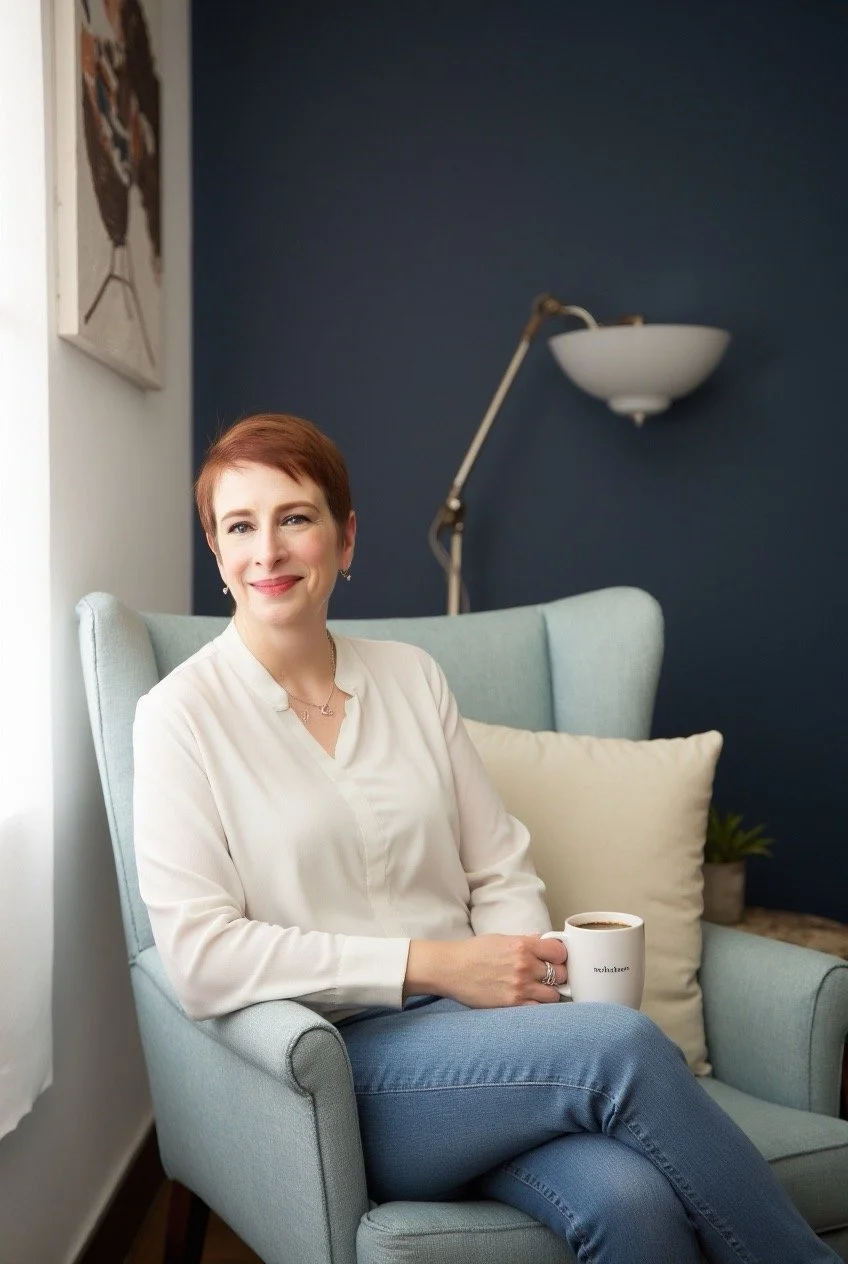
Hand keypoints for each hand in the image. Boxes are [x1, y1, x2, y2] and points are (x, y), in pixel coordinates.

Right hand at [405, 934, 567, 1007]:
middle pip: (560, 974)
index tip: (556, 960)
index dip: (560, 956)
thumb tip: (543, 941)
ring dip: (549, 993)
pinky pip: (538, 1010)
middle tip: (550, 977)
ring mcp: (519, 987)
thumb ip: (525, 941)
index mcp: (522, 945)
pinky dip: (538, 1007)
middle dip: (558, 975)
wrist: (450, 969)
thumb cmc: (472, 952)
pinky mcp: (512, 1004)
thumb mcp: (500, 939)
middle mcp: (524, 966)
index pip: (559, 952)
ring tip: (539, 991)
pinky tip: (531, 1003)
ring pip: (553, 995)